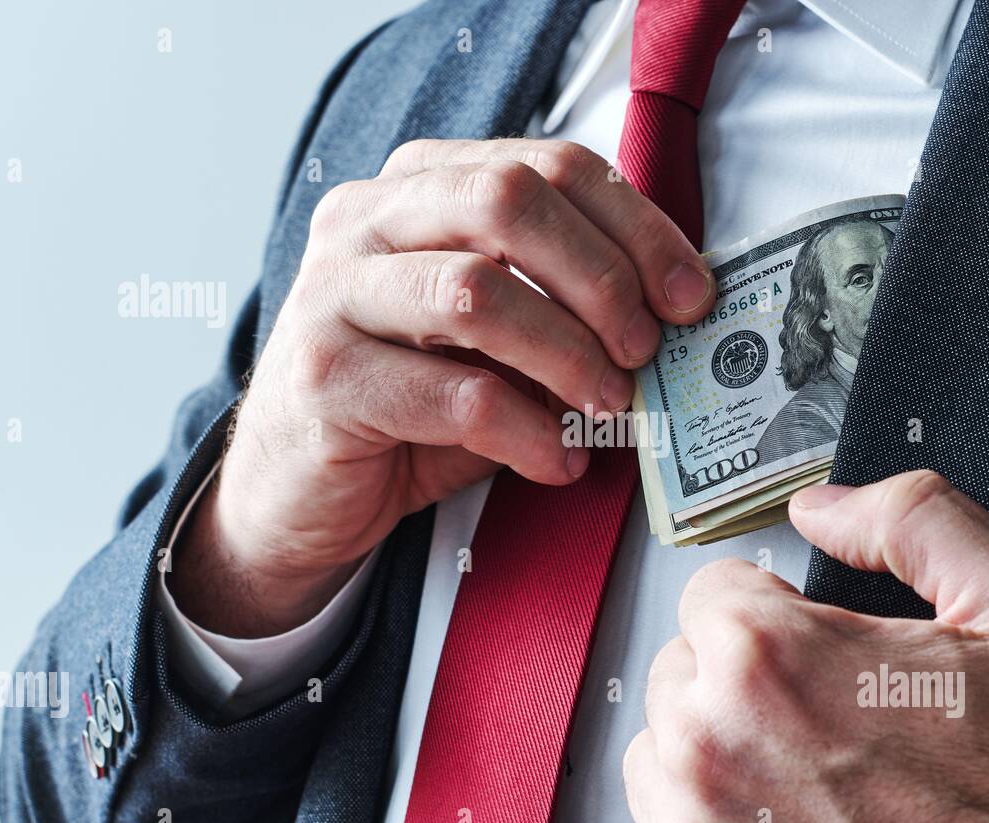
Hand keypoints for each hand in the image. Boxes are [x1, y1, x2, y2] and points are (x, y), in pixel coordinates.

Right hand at [170, 139, 714, 634]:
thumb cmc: (411, 405)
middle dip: (601, 277)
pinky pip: (454, 395)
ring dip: (567, 355)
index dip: (636, 226)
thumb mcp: (496, 343)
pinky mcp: (324, 379)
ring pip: (476, 292)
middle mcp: (366, 221)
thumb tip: (672, 315)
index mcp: (417, 188)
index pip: (546, 165)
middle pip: (508, 202)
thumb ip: (561, 310)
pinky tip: (560, 461)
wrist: (298, 489)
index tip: (690, 294)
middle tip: (645, 348)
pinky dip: (529, 433)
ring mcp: (333, 294)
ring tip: (610, 406)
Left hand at [623, 470, 988, 822]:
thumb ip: (914, 520)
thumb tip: (822, 508)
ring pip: (662, 751)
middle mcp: (709, 738)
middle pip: (680, 668)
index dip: (773, 613)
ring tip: (802, 775)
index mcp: (766, 653)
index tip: (814, 651)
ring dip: (715, 753)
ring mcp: (691, 822)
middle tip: (821, 718)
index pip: (712, 590)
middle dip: (739, 681)